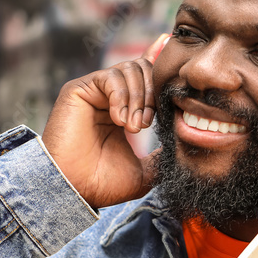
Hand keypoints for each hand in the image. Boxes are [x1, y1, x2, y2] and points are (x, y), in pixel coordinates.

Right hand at [41, 34, 169, 208]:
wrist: (76, 189)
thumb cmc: (103, 184)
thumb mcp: (144, 172)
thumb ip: (162, 156)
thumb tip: (181, 144)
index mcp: (123, 111)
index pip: (146, 80)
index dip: (161, 76)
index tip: (176, 80)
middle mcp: (108, 97)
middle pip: (143, 69)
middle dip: (152, 94)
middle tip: (148, 124)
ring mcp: (94, 92)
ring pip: (130, 69)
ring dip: (138, 98)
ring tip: (133, 127)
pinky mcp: (79, 89)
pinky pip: (111, 77)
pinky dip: (121, 96)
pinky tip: (120, 121)